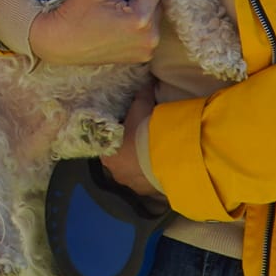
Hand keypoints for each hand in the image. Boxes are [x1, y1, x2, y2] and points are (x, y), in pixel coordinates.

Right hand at [26, 0, 170, 65]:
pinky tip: (128, 10)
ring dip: (147, 2)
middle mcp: (149, 37)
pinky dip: (142, 18)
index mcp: (140, 19)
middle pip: (157, 1)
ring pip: (154, 16)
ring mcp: (146, 50)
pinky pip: (148, 30)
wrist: (59, 44)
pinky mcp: (141, 56)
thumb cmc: (74, 14)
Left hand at [103, 80, 164, 200]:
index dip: (118, 137)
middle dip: (130, 152)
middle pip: (120, 160)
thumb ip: (141, 96)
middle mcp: (115, 172)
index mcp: (106, 153)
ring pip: (134, 173)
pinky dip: (153, 174)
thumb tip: (146, 82)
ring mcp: (131, 185)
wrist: (168, 157)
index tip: (129, 131)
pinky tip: (163, 165)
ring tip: (155, 154)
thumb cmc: (145, 131)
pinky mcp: (148, 193)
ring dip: (142, 165)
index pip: (107, 144)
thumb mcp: (141, 108)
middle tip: (144, 141)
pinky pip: (148, 182)